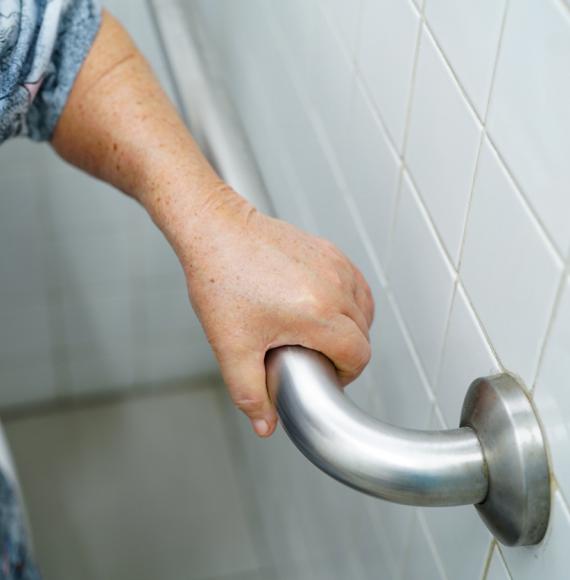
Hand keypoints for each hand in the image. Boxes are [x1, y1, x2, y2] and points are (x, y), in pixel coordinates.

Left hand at [176, 188, 374, 436]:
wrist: (215, 231)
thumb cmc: (220, 280)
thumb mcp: (231, 346)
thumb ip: (249, 393)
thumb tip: (266, 425)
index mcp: (317, 314)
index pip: (359, 355)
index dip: (346, 374)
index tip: (327, 375)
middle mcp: (334, 286)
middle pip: (364, 333)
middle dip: (347, 353)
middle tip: (317, 358)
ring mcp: (334, 264)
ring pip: (364, 307)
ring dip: (352, 326)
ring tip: (322, 334)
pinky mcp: (328, 250)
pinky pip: (355, 282)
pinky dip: (349, 300)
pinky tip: (327, 306)